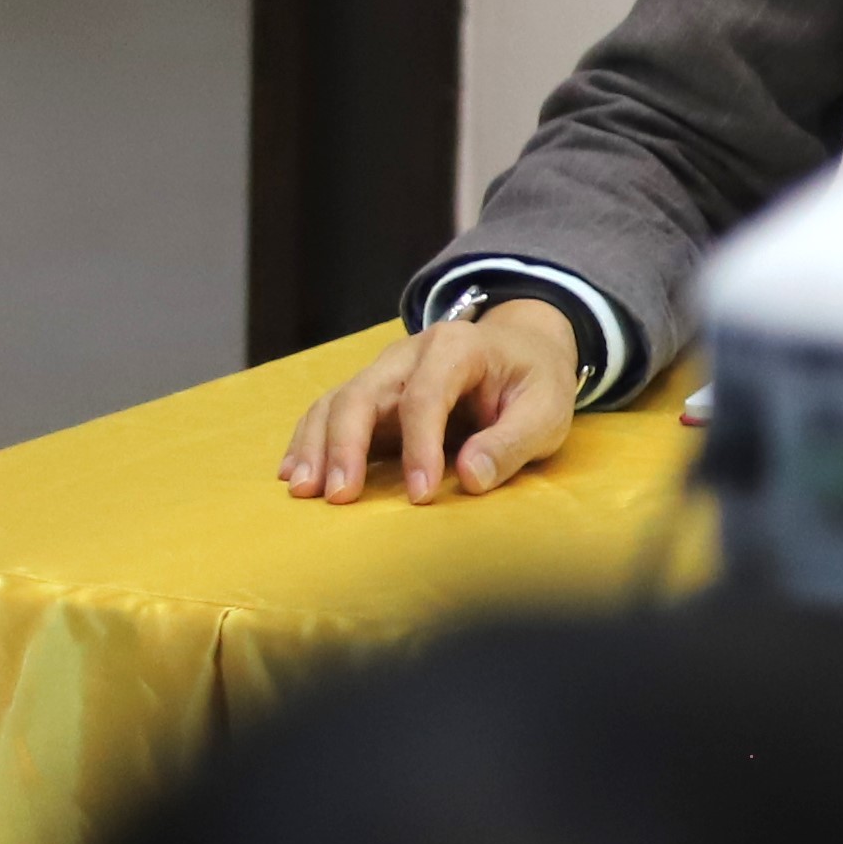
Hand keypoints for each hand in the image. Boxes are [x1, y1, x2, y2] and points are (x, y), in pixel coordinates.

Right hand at [278, 303, 587, 502]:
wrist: (524, 350)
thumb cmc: (536, 383)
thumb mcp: (547, 411)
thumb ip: (513, 442)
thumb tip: (471, 477)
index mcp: (457, 348)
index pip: (427, 396)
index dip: (420, 447)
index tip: (422, 494)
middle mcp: (409, 353)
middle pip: (363, 393)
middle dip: (346, 445)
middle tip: (340, 495)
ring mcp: (385, 371)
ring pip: (336, 402)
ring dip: (316, 446)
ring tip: (303, 491)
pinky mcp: (373, 393)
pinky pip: (329, 412)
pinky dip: (309, 441)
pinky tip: (295, 474)